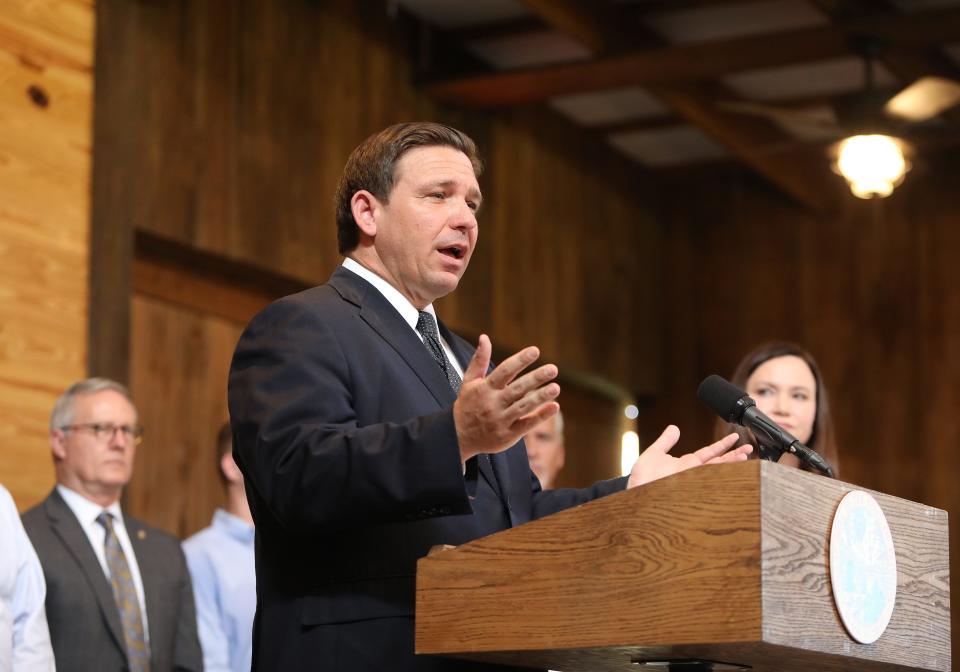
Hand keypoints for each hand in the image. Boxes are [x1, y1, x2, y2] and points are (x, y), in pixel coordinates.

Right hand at [454, 335, 559, 462]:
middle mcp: (493, 403)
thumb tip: (484, 337)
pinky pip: (526, 425)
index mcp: (485, 388)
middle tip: (552, 369)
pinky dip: (540, 416)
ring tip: (556, 388)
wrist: (458, 437)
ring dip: (540, 397)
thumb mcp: (469, 381)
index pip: (504, 371)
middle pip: (517, 389)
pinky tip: (554, 407)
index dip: (520, 360)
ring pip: (523, 406)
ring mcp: (501, 420)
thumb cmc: (466, 406)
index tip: (535, 351)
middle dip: (535, 378)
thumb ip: (479, 360)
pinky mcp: (508, 435)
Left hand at [627, 426, 751, 487]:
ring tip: (747, 456)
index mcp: (686, 464)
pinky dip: (723, 478)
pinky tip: (735, 472)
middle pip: (719, 462)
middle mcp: (693, 473)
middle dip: (734, 455)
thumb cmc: (641, 479)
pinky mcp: (694, 489)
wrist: (635, 497)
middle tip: (750, 448)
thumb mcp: (653, 454)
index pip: (709, 452)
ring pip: (718, 471)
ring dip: (732, 464)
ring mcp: (695, 481)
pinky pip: (711, 482)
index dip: (722, 445)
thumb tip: (674, 428)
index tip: (734, 437)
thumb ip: (665, 441)